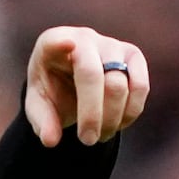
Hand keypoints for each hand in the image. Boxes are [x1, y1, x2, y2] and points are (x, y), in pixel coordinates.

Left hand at [22, 24, 153, 147]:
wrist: (74, 80)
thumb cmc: (53, 89)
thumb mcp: (39, 106)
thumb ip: (42, 122)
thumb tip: (51, 140)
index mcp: (51, 44)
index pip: (55, 42)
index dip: (60, 43)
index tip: (66, 44)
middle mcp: (84, 38)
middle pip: (93, 75)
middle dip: (92, 115)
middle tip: (87, 141)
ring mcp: (111, 44)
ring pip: (120, 85)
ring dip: (112, 119)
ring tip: (100, 136)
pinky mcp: (133, 55)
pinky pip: (140, 87)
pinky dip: (130, 112)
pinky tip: (117, 124)